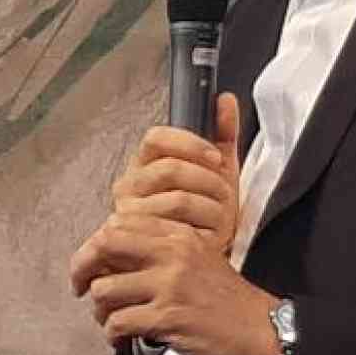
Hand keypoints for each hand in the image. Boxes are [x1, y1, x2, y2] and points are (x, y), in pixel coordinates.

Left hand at [73, 212, 280, 354]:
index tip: (91, 266)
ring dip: (100, 312)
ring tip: (113, 322)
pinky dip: (113, 335)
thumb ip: (158, 251)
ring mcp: (170, 285)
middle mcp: (172, 254)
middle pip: (103, 246)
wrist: (265, 331)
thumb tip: (107, 254)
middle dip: (81, 270)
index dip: (94, 246)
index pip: (118, 225)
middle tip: (79, 289)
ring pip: (104, 290)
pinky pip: (118, 322)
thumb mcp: (197, 259)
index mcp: (178, 235)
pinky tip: (124, 340)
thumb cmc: (226, 299)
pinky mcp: (169, 317)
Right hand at [114, 93, 241, 250]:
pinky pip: (178, 229)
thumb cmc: (203, 211)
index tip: (215, 158)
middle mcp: (129, 185)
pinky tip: (207, 236)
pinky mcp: (139, 241)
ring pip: (178, 200)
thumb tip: (225, 100)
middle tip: (222, 195)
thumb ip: (221, 134)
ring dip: (211, 210)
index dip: (189, 143)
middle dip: (208, 183)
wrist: (197, 254)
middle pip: (170, 169)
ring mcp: (131, 213)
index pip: (156, 137)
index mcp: (144, 162)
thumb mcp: (217, 170)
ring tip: (217, 220)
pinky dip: (204, 232)